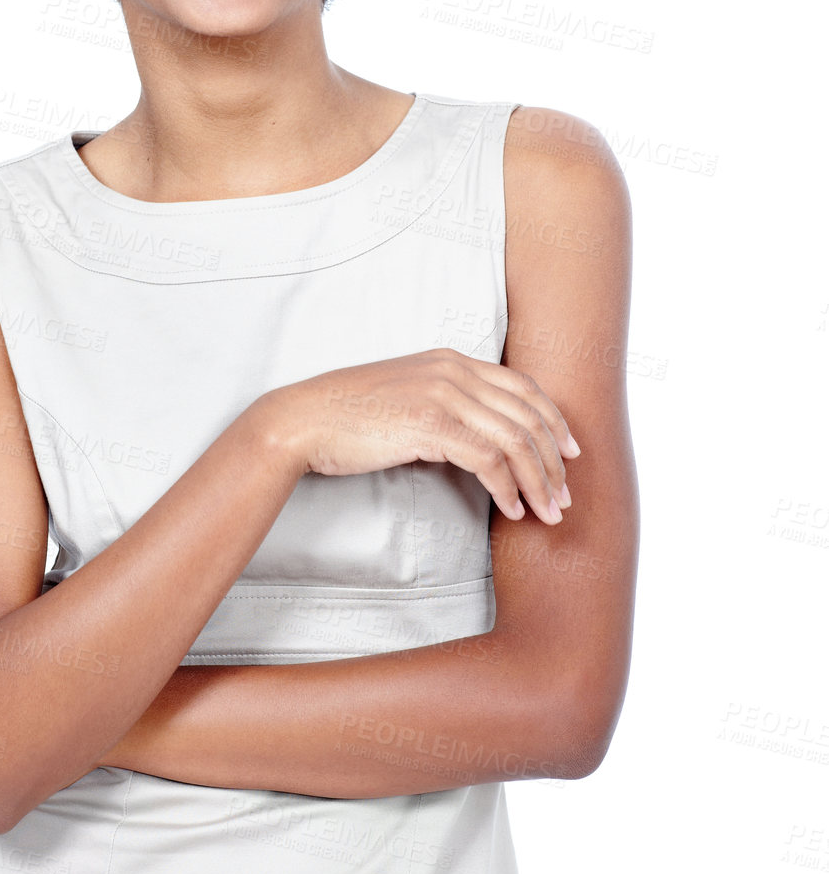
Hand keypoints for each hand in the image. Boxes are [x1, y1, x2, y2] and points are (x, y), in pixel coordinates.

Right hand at [257, 348, 579, 525]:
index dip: (554, 420)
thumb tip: (473, 439)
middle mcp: (454, 370)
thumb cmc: (347, 417)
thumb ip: (443, 406)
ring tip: (548, 512)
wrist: (303, 420)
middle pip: (528, 414)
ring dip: (539, 481)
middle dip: (554, 459)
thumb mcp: (405, 397)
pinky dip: (508, 488)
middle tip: (565, 495)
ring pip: (516, 440)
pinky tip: (512, 509)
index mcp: (450, 360)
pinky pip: (489, 459)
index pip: (523, 386)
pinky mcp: (431, 424)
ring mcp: (443, 394)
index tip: (570, 452)